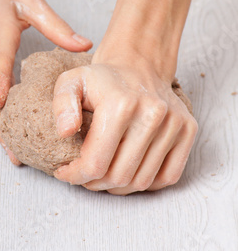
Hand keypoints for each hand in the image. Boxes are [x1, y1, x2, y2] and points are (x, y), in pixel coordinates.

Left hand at [52, 50, 197, 194]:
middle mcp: (153, 114)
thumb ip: (62, 105)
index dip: (76, 175)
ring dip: (118, 186)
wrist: (138, 64)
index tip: (65, 172)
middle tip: (83, 175)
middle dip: (95, 183)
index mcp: (121, 104)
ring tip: (103, 174)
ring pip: (143, 181)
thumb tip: (65, 132)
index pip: (96, 163)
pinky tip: (129, 172)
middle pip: (120, 176)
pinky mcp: (188, 129)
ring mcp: (174, 122)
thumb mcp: (71, 82)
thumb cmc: (102, 79)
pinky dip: (146, 183)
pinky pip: (169, 176)